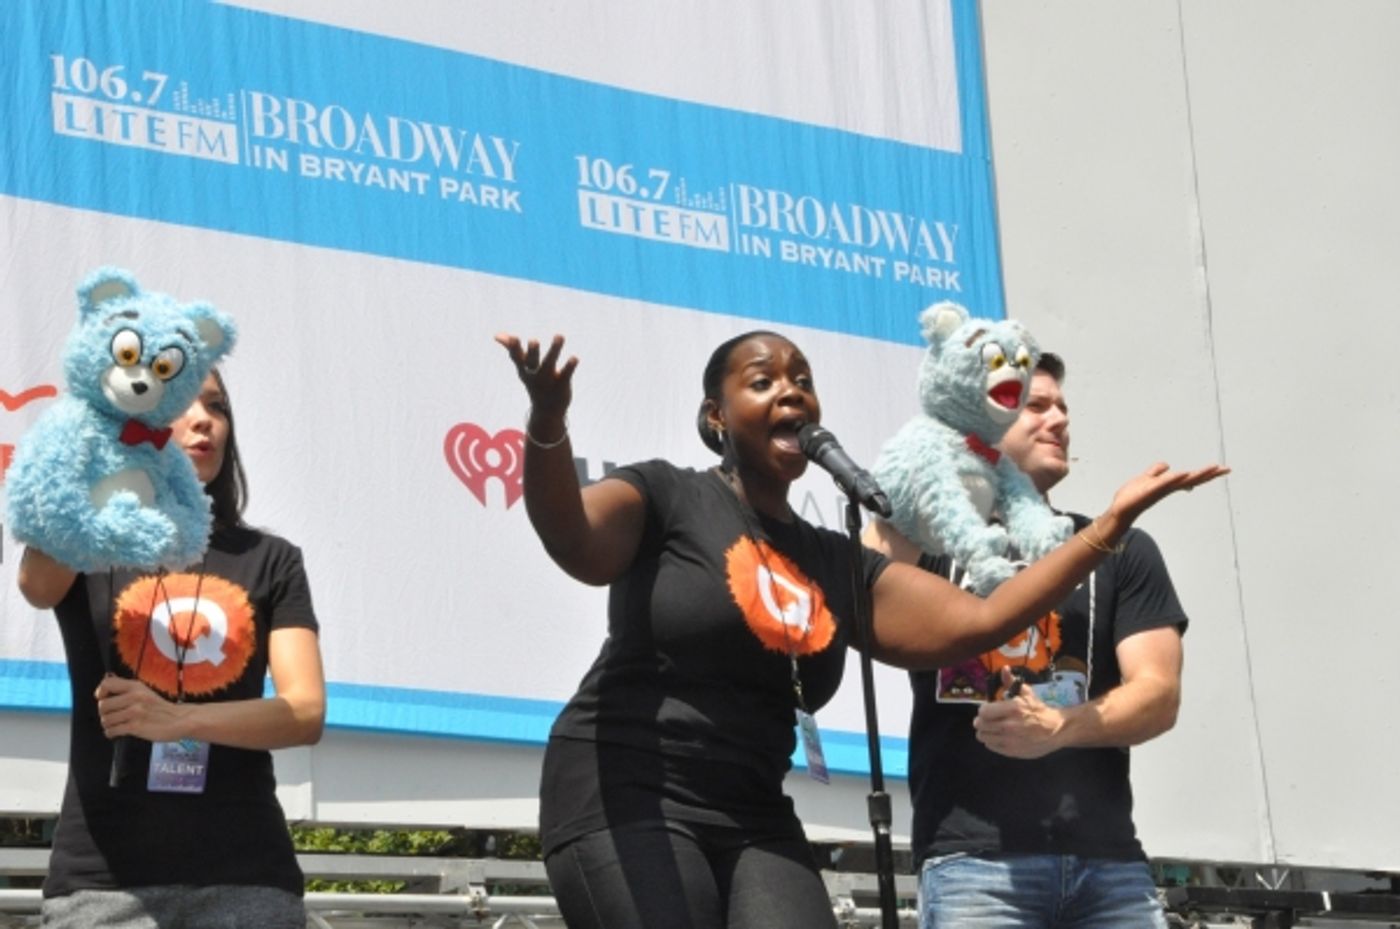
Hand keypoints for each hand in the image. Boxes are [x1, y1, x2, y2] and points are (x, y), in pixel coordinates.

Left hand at [95, 674, 190, 742]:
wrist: (179, 720)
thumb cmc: (161, 708)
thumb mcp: (145, 692)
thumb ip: (126, 689)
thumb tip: (104, 685)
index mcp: (136, 687)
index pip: (107, 684)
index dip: (100, 692)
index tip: (103, 698)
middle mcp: (134, 697)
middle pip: (103, 705)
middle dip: (105, 713)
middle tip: (113, 716)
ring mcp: (135, 712)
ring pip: (106, 720)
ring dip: (108, 724)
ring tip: (117, 724)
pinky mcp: (135, 726)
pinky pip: (112, 731)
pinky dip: (112, 733)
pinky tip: (118, 732)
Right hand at [495, 333, 578, 419]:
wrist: (547, 411)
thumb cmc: (534, 383)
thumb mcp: (523, 368)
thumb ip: (514, 350)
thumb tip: (496, 335)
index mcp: (524, 370)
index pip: (517, 358)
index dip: (514, 349)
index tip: (514, 337)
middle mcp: (534, 375)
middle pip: (532, 362)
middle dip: (532, 352)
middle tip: (533, 341)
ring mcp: (548, 380)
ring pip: (550, 364)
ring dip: (554, 350)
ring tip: (559, 335)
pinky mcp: (562, 384)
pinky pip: (565, 375)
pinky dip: (569, 367)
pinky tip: (575, 358)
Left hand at [972, 668, 1063, 758]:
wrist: (1056, 730)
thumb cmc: (1039, 710)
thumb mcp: (1027, 694)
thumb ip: (1011, 682)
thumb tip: (1004, 668)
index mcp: (1013, 709)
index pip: (983, 711)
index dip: (984, 709)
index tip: (989, 709)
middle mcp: (1009, 726)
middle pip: (980, 725)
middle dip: (982, 721)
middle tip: (988, 719)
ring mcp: (1010, 741)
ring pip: (983, 737)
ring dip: (985, 732)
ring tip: (993, 728)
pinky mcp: (1012, 752)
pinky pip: (991, 747)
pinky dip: (992, 741)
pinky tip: (1000, 737)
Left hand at [1102, 462, 1229, 532]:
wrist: (1119, 509)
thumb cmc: (1132, 496)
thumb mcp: (1145, 478)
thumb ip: (1156, 471)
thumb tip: (1167, 465)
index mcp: (1169, 484)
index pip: (1191, 477)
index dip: (1206, 473)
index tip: (1222, 468)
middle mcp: (1168, 488)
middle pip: (1192, 479)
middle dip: (1209, 474)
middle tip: (1226, 469)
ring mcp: (1160, 490)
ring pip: (1182, 481)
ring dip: (1197, 474)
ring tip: (1213, 468)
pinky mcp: (1149, 491)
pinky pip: (1163, 484)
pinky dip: (1173, 478)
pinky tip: (1183, 473)